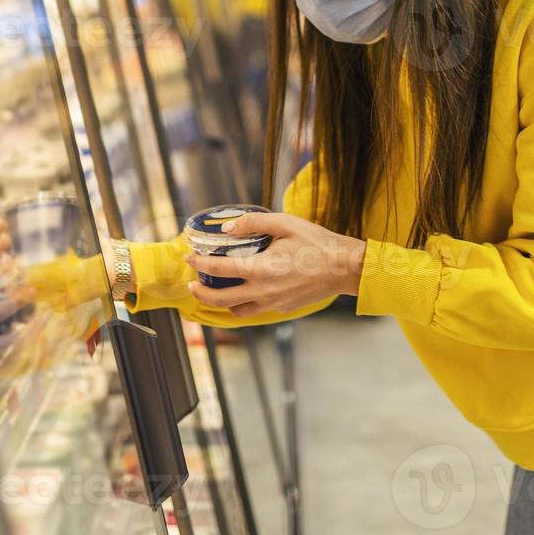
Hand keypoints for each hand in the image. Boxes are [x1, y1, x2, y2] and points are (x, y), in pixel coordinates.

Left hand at [186, 212, 365, 317]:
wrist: (344, 268)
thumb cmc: (317, 243)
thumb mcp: (284, 223)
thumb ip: (252, 223)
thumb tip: (227, 228)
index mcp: (259, 269)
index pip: (217, 269)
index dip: (198, 262)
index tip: (189, 256)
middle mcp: (262, 291)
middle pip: (219, 299)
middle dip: (200, 292)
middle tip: (191, 284)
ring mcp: (272, 303)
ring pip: (236, 311)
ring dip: (220, 303)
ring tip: (213, 292)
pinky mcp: (281, 308)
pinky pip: (254, 310)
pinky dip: (241, 304)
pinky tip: (242, 293)